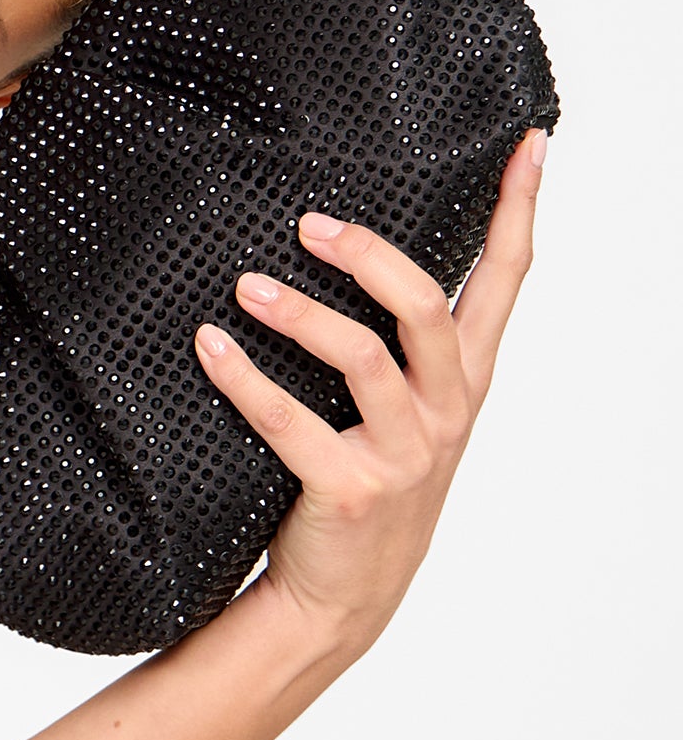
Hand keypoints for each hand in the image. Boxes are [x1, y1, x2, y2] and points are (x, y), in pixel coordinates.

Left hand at [192, 128, 547, 653]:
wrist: (343, 595)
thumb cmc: (364, 482)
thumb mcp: (403, 412)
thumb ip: (397, 344)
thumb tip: (345, 245)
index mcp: (463, 381)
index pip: (505, 282)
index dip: (518, 211)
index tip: (528, 145)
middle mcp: (446, 412)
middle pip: (428, 309)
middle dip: (372, 257)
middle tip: (312, 225)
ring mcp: (403, 454)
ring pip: (364, 359)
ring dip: (300, 315)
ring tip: (246, 286)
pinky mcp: (350, 489)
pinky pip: (289, 421)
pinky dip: (243, 378)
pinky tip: (210, 347)